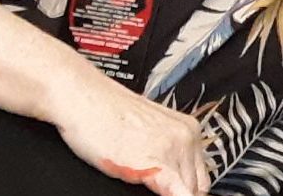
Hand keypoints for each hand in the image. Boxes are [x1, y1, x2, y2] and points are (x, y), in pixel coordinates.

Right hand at [50, 67, 211, 195]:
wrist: (83, 96)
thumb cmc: (103, 114)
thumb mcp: (146, 132)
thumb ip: (162, 152)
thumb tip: (170, 178)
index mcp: (187, 128)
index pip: (199, 174)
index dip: (188, 188)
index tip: (179, 189)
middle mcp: (185, 137)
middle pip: (196, 184)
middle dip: (181, 190)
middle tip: (159, 189)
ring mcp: (172, 150)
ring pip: (188, 190)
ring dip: (173, 194)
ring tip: (148, 188)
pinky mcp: (155, 164)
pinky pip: (178, 192)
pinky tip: (172, 195)